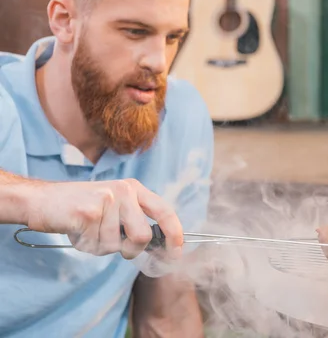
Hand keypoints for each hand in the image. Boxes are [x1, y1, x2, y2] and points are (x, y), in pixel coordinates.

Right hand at [25, 178, 182, 259]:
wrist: (40, 200)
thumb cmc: (79, 207)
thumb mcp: (113, 205)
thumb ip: (135, 219)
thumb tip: (159, 246)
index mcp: (133, 189)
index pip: (164, 211)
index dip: (175, 233)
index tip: (175, 252)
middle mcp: (123, 191)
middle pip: (142, 236)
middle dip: (130, 249)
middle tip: (111, 243)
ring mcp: (106, 200)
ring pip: (116, 245)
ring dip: (100, 246)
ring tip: (87, 231)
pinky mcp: (88, 212)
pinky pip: (96, 245)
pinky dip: (85, 245)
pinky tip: (77, 230)